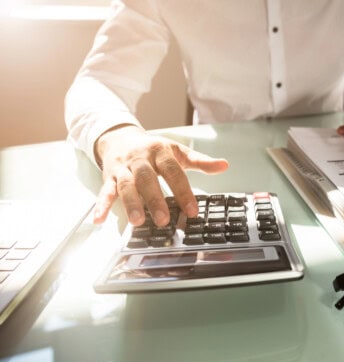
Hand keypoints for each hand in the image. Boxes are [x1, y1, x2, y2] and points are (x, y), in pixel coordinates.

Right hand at [93, 124, 228, 225]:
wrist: (121, 137)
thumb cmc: (153, 149)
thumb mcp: (178, 152)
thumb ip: (200, 161)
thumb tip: (224, 165)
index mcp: (160, 151)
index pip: (173, 171)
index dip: (183, 190)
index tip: (192, 210)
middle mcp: (140, 159)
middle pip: (147, 178)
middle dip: (155, 199)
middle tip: (163, 220)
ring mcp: (123, 168)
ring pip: (125, 186)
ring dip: (131, 204)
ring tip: (138, 222)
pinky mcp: (108, 177)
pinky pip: (104, 191)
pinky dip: (101, 205)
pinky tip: (99, 219)